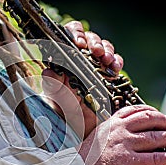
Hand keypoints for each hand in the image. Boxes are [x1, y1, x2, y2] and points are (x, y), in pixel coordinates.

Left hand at [41, 21, 123, 137]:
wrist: (79, 131)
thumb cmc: (63, 113)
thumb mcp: (56, 100)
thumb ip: (52, 86)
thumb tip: (48, 72)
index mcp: (64, 59)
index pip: (69, 35)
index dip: (75, 34)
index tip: (79, 44)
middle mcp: (80, 59)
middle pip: (89, 38)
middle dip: (94, 42)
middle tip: (96, 52)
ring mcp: (96, 66)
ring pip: (105, 48)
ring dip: (107, 50)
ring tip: (106, 61)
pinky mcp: (109, 75)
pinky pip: (116, 62)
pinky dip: (117, 62)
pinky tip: (114, 70)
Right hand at [76, 105, 165, 164]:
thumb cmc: (85, 162)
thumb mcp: (98, 140)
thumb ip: (115, 137)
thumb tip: (134, 145)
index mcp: (110, 124)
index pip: (135, 110)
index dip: (151, 111)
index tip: (159, 115)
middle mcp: (119, 131)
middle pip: (149, 119)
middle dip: (165, 121)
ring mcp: (124, 145)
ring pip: (155, 137)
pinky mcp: (128, 162)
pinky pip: (155, 158)